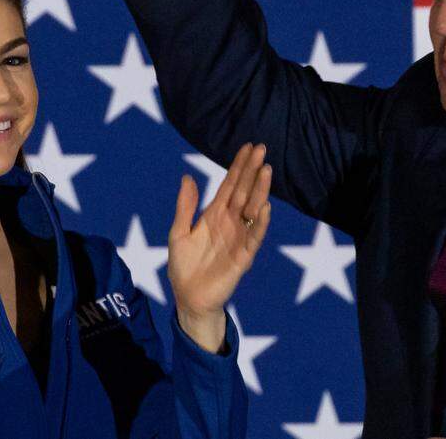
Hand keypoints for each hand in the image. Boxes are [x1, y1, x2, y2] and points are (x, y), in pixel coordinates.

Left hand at [169, 143, 271, 351]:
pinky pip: (253, 237)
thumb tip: (187, 177)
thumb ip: (185, 207)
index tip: (248, 147)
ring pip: (252, 210)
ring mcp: (238, 238)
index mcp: (215, 215)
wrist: (189, 299)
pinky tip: (264, 208)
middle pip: (244, 192)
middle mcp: (230, 223)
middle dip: (252, 171)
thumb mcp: (179, 233)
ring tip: (266, 170)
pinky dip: (259, 223)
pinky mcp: (243, 257)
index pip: (230, 185)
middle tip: (262, 149)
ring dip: (260, 191)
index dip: (239, 167)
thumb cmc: (183, 267)